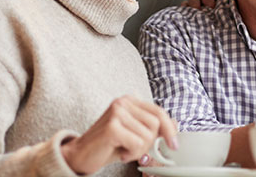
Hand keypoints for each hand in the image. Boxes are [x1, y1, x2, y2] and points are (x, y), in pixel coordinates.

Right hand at [60, 96, 176, 174]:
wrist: (80, 155)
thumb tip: (175, 124)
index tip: (173, 144)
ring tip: (124, 149)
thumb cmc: (107, 145)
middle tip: (132, 148)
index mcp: (129, 101)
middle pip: (156, 124)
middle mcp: (122, 102)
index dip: (170, 129)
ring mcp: (116, 113)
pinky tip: (119, 152)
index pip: (158, 111)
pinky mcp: (112, 127)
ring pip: (148, 135)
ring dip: (138, 150)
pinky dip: (131, 153)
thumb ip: (151, 127)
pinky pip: (137, 143)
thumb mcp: (133, 134)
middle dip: (148, 142)